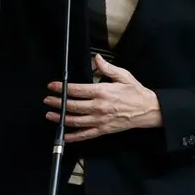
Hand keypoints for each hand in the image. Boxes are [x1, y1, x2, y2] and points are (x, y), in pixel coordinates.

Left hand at [44, 54, 161, 141]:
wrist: (147, 110)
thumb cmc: (136, 93)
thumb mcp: (123, 75)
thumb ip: (107, 67)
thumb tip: (96, 58)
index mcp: (102, 92)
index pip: (77, 90)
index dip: (62, 88)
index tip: (53, 86)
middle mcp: (99, 107)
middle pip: (72, 106)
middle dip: (58, 103)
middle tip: (47, 100)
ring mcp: (100, 120)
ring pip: (75, 121)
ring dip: (61, 118)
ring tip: (50, 115)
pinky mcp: (103, 130)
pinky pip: (85, 135)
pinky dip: (73, 136)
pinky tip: (64, 135)